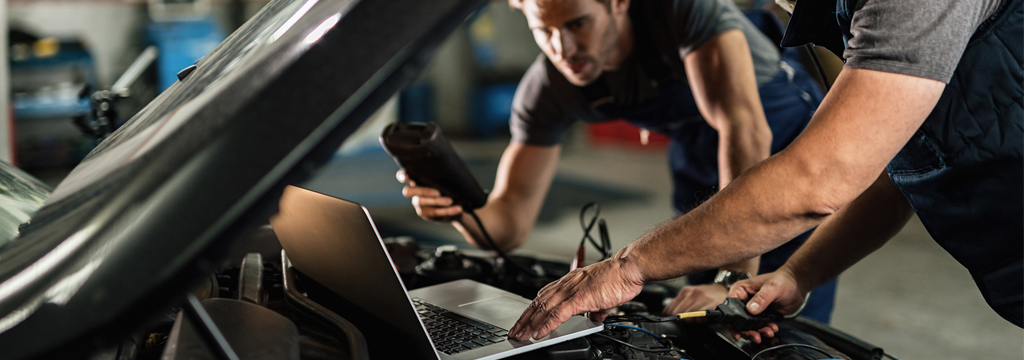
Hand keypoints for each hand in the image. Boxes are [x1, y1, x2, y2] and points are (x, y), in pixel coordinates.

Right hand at [397, 169, 462, 221]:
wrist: (458, 202)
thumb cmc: (450, 184)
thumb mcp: (446, 177)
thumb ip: (441, 172)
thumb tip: (448, 165)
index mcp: (415, 178)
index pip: (402, 176)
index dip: (402, 176)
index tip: (407, 176)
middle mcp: (413, 192)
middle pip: (408, 192)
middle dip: (423, 191)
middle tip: (438, 192)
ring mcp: (418, 204)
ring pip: (423, 203)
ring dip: (437, 202)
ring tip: (450, 201)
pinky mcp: (426, 214)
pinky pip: (435, 213)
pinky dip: (447, 211)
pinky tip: (457, 209)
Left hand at [509, 255, 644, 340]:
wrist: (628, 268)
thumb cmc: (618, 277)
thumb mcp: (602, 295)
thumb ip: (596, 308)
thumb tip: (594, 318)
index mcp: (570, 281)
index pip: (544, 296)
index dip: (532, 309)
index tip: (524, 319)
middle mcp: (566, 284)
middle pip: (538, 303)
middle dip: (524, 319)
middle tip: (515, 331)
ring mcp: (571, 291)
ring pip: (543, 310)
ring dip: (530, 324)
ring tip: (521, 336)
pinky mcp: (578, 299)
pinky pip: (557, 315)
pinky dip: (545, 325)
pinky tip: (538, 334)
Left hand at [662, 284, 727, 316]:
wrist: (723, 290)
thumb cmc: (705, 295)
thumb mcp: (690, 295)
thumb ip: (678, 303)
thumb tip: (665, 313)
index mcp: (685, 291)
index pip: (670, 308)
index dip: (671, 317)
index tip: (674, 320)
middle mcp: (693, 293)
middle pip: (678, 313)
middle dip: (682, 320)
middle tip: (688, 320)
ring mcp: (702, 298)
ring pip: (689, 316)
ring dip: (692, 321)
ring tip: (697, 318)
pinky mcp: (712, 304)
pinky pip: (701, 317)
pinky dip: (701, 320)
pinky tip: (703, 318)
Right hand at [726, 269, 805, 342]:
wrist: (797, 285)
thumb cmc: (783, 280)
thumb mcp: (773, 288)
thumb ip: (761, 298)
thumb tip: (750, 309)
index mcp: (741, 290)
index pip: (730, 306)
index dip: (732, 320)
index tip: (738, 331)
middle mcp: (744, 300)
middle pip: (738, 319)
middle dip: (747, 330)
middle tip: (756, 336)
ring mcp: (752, 308)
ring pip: (749, 325)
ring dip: (758, 332)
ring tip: (768, 332)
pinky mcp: (761, 315)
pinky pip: (759, 326)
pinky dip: (765, 330)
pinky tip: (772, 328)